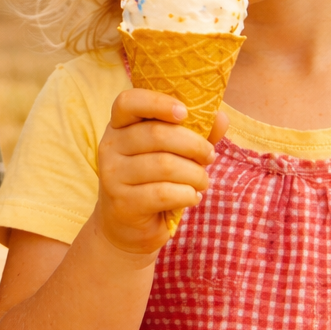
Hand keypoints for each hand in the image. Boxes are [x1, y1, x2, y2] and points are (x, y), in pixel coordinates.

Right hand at [95, 89, 225, 255]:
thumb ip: (195, 133)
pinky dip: (187, 195)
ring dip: (195, 174)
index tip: (185, 113)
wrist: (127, 227)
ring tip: (202, 182)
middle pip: (157, 134)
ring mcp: (112, 175)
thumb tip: (221, 117)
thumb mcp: (172, 153)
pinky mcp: (122, 203)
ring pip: (164, 165)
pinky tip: (192, 198)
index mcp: (119, 126)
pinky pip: (163, 193)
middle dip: (194, 145)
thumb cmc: (153, 181)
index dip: (158, 103)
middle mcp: (110, 147)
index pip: (128, 102)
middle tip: (209, 156)